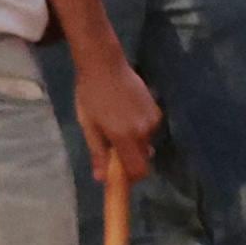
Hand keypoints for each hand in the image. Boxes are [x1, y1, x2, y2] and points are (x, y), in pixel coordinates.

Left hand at [76, 51, 162, 185]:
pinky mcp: (156, 110)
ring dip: (134, 143)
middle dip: (130, 159)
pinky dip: (139, 129)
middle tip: (112, 147)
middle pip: (143, 159)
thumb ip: (98, 153)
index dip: (131, 178)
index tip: (119, 175)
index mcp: (124, 136)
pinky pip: (149, 130)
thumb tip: (102, 179)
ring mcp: (153, 119)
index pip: (138, 170)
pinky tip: (126, 113)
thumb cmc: (90, 95)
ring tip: (116, 123)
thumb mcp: (88, 125)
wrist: (104, 64)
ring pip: (146, 144)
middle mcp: (144, 130)